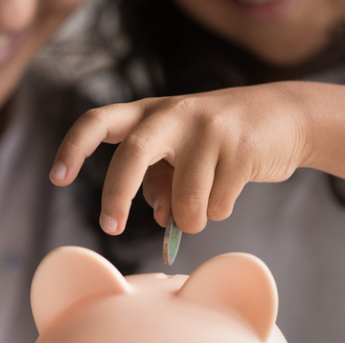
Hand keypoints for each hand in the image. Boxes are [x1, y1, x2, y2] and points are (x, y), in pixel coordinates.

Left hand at [49, 83, 311, 234]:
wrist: (286, 117)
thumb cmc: (220, 142)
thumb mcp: (182, 153)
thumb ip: (160, 183)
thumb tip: (159, 219)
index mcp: (149, 112)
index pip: (98, 121)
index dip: (73, 148)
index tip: (58, 179)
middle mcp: (174, 113)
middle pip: (132, 154)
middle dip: (117, 195)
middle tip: (110, 228)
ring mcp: (208, 128)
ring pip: (184, 200)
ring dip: (191, 220)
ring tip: (204, 207)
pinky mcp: (240, 148)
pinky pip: (216, 206)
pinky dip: (219, 211)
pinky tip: (231, 189)